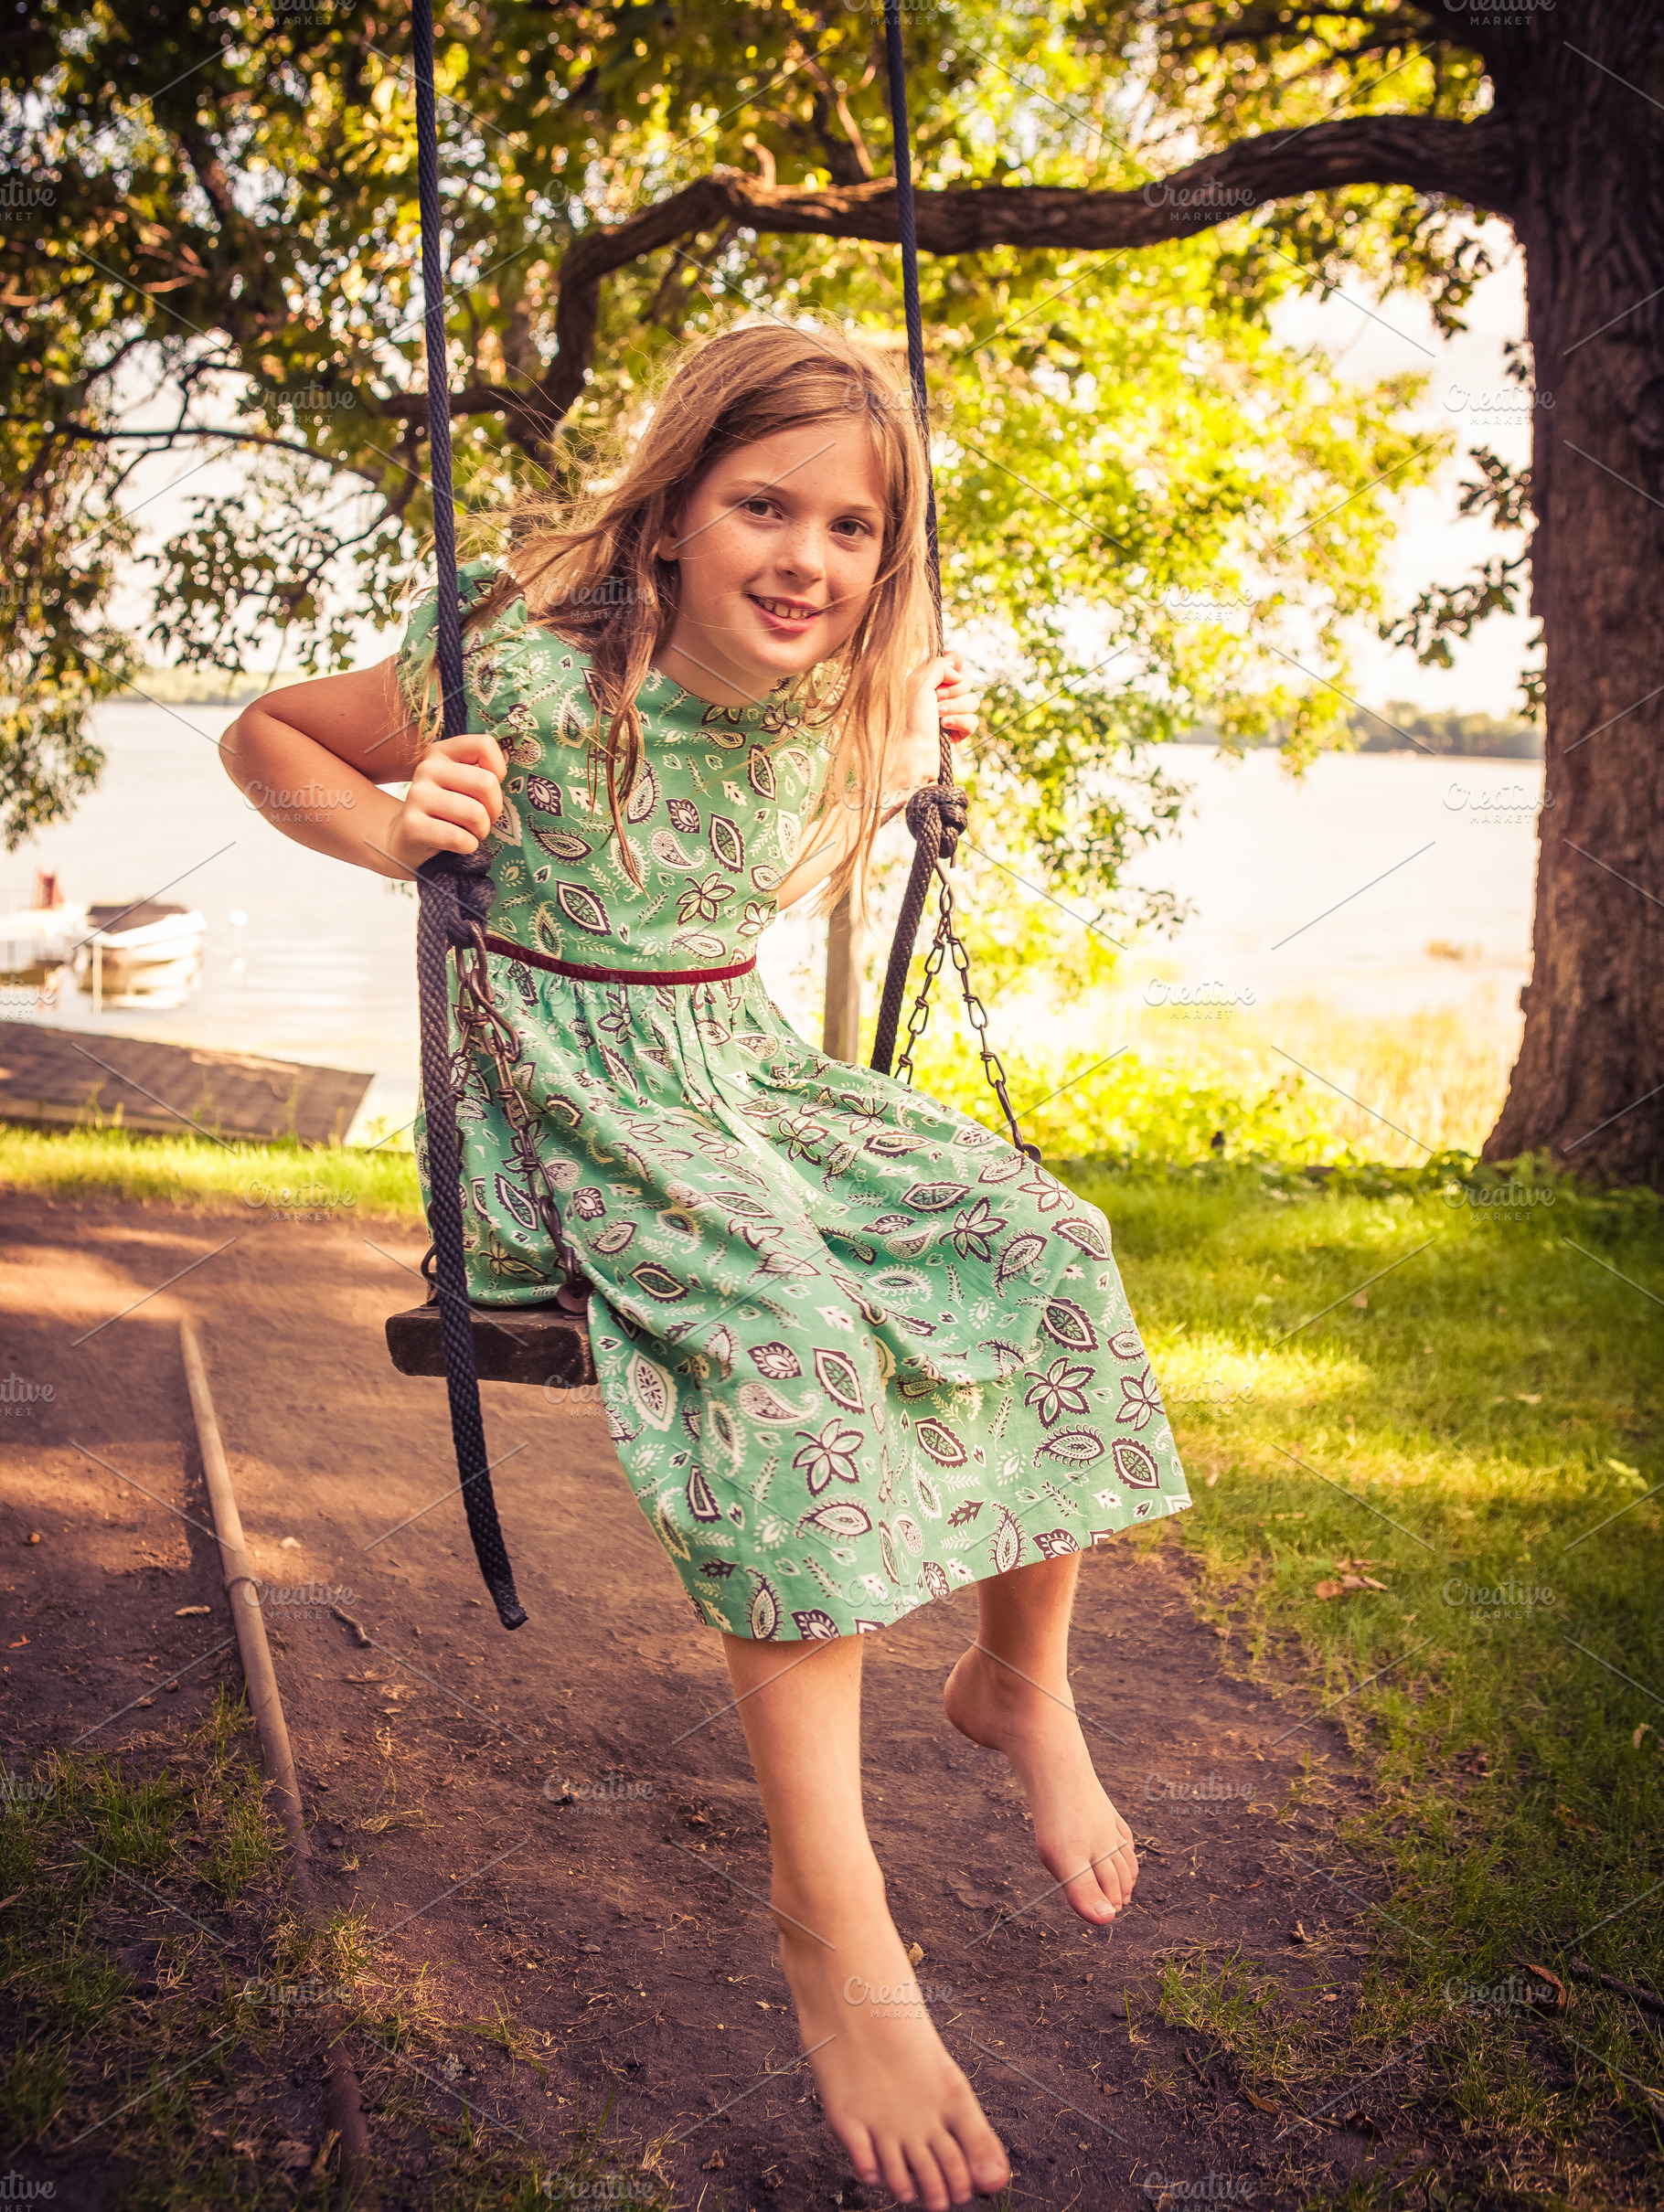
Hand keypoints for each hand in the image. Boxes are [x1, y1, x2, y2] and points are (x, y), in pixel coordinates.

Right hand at [386, 731, 505, 873]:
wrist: (407, 838)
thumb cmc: (447, 810)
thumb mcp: (462, 784)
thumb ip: (482, 771)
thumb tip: (508, 776)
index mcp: (441, 752)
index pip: (484, 745)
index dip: (498, 770)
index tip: (489, 788)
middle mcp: (427, 768)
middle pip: (486, 783)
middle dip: (494, 809)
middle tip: (483, 818)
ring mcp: (417, 795)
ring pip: (474, 813)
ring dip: (481, 830)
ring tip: (470, 831)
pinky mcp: (412, 825)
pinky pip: (458, 838)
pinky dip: (468, 846)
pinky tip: (458, 844)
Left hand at [895, 652, 980, 787]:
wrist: (909, 753)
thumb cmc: (908, 718)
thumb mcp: (919, 682)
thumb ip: (939, 665)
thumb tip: (956, 668)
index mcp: (926, 679)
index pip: (952, 662)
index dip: (955, 663)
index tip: (952, 667)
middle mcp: (939, 695)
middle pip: (967, 679)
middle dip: (956, 688)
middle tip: (937, 699)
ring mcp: (950, 714)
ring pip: (973, 700)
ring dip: (957, 706)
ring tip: (939, 717)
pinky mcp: (957, 732)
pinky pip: (973, 721)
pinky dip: (961, 723)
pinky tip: (947, 728)